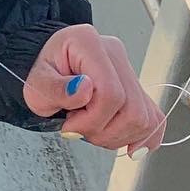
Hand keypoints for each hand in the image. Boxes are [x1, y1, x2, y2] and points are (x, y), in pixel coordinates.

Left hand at [22, 25, 165, 156]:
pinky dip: (144, 137)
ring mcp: (128, 71)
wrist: (46, 66)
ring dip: (117, 136)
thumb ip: (56, 88)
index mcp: (89, 44)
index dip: (92, 120)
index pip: (111, 93)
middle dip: (104, 131)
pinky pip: (154, 118)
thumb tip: (85, 90)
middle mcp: (114, 54)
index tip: (69, 126)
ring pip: (145, 118)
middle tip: (78, 128)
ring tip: (91, 128)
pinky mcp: (135, 89)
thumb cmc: (40, 71)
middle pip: (132, 109)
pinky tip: (129, 147)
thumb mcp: (35, 81)